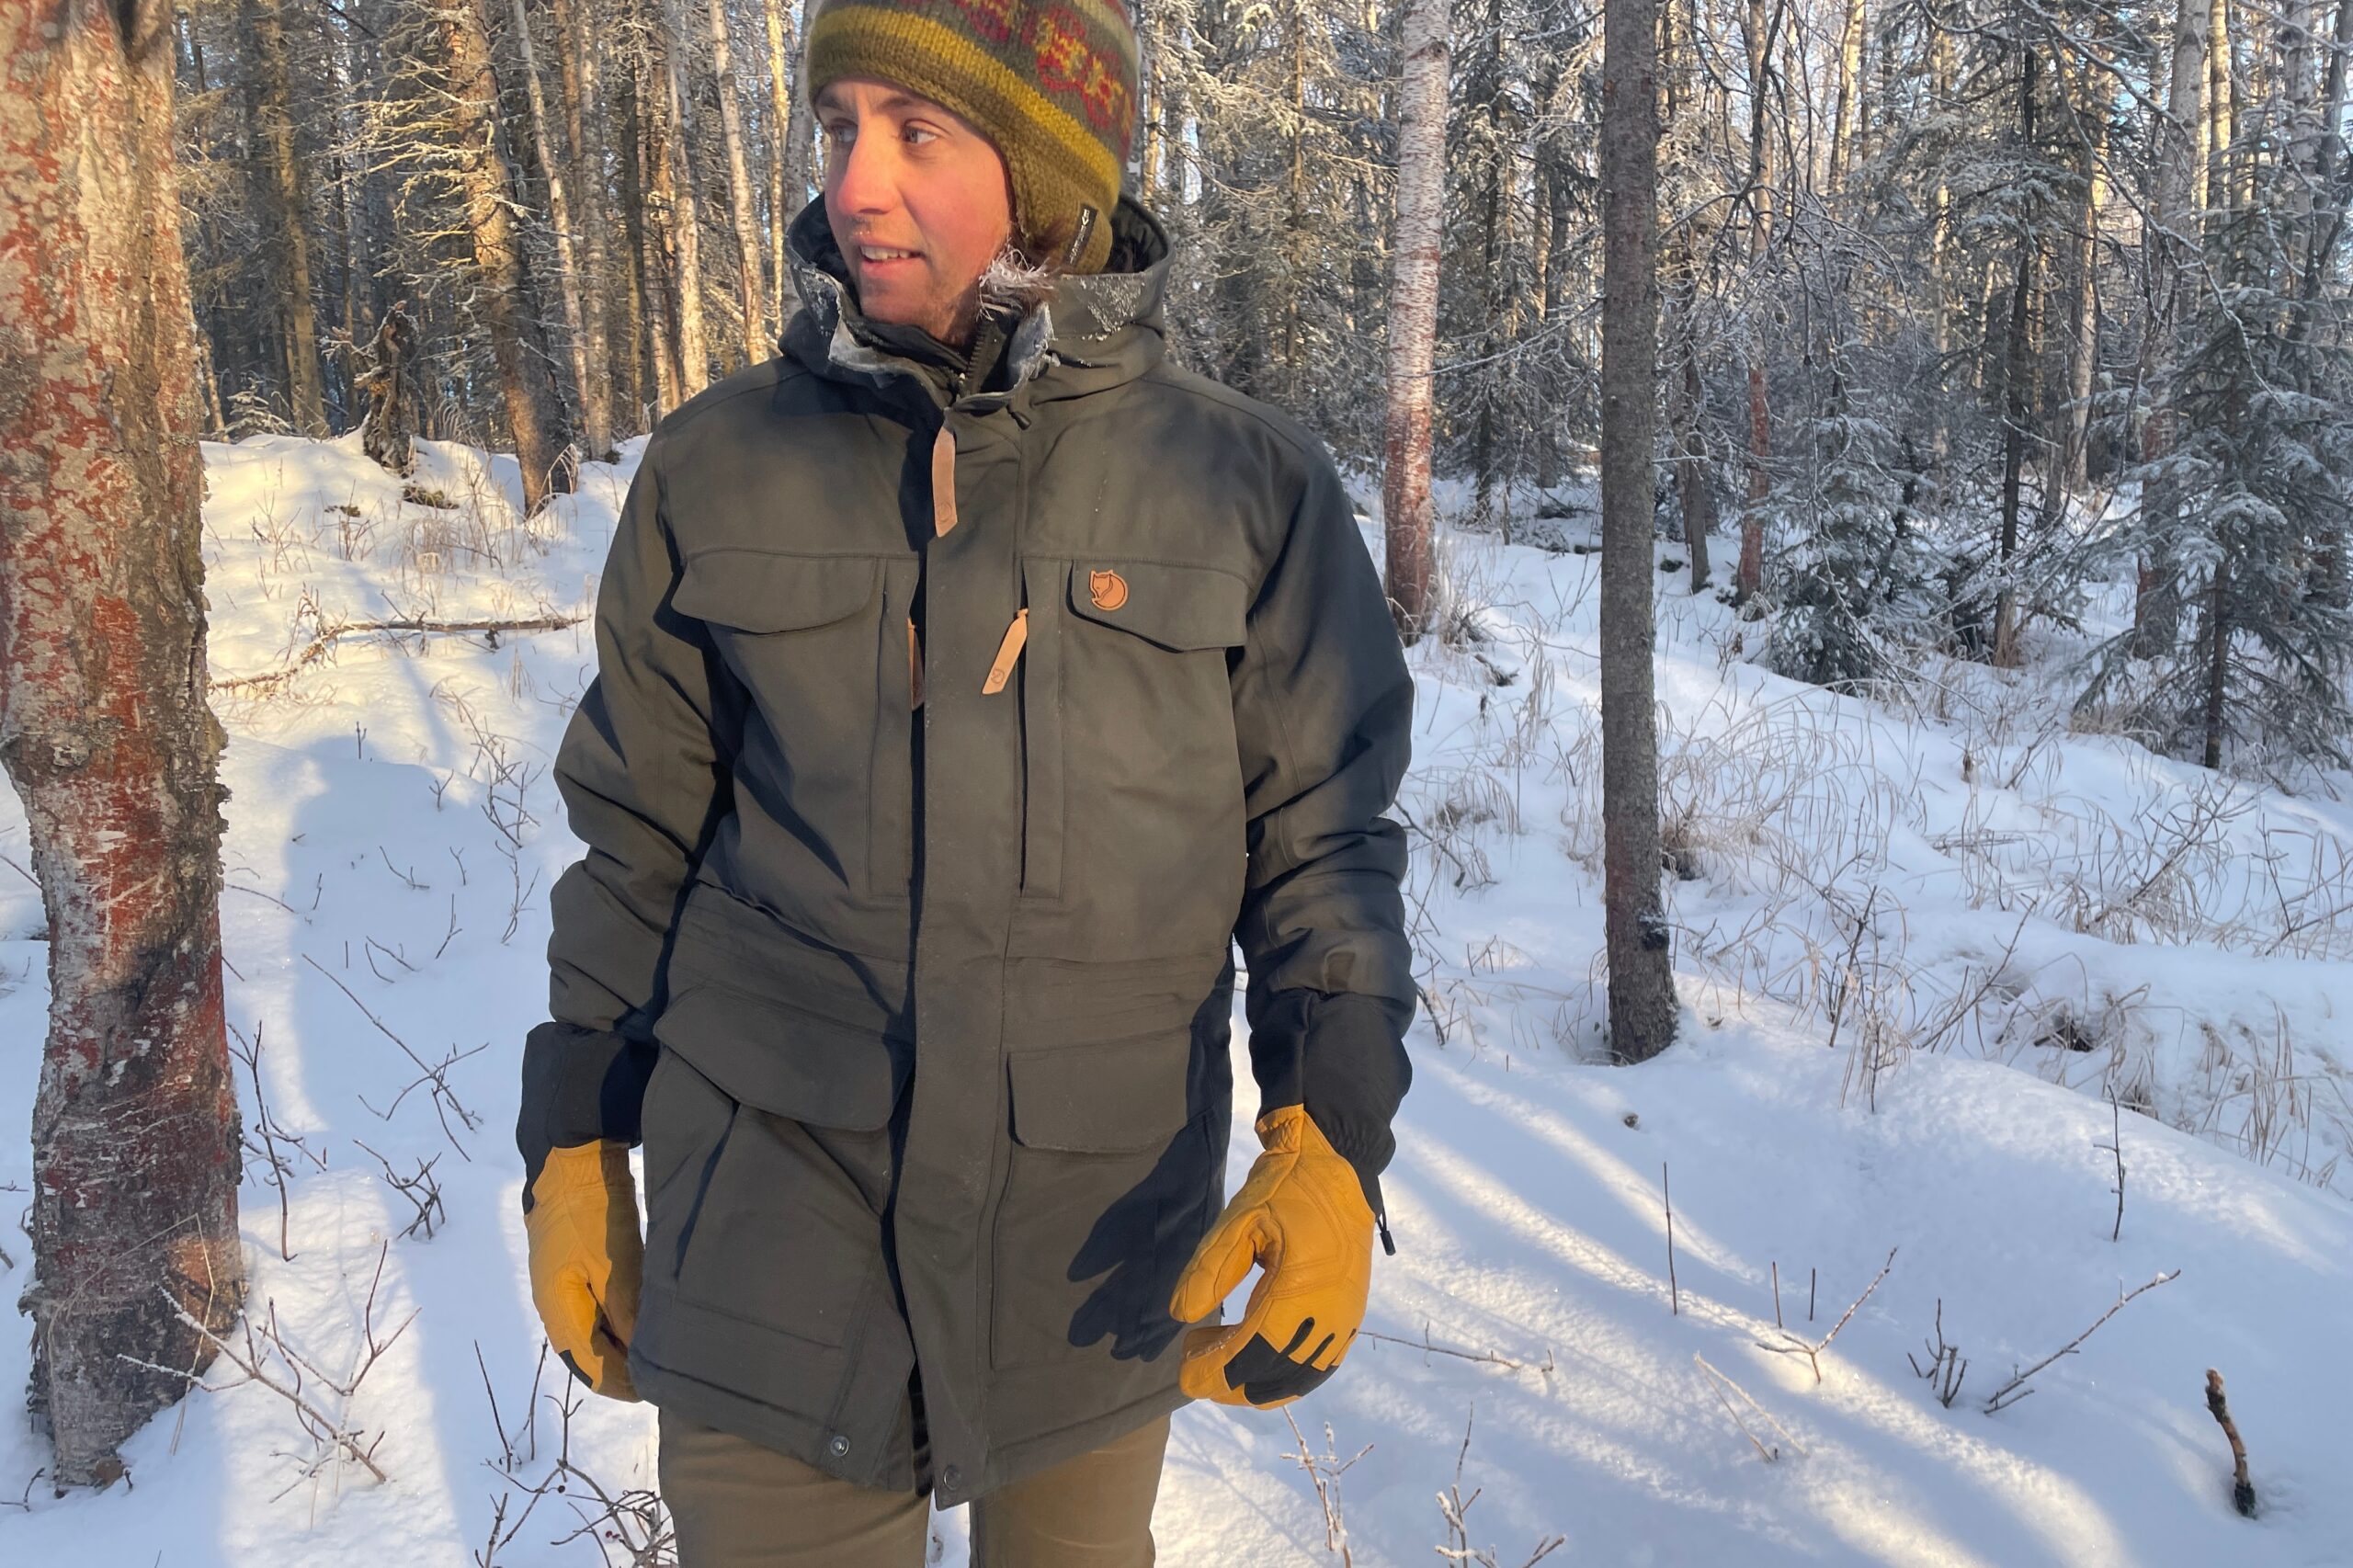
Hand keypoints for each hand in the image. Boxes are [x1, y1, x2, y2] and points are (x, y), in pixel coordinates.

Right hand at [525, 1140, 643, 1399]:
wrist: (570, 1159)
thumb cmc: (593, 1213)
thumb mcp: (616, 1264)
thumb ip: (625, 1313)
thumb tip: (637, 1354)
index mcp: (558, 1310)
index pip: (589, 1366)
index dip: (622, 1383)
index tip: (657, 1388)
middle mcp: (555, 1306)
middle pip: (587, 1354)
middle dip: (622, 1368)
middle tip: (663, 1372)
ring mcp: (561, 1287)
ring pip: (590, 1334)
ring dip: (619, 1346)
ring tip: (657, 1351)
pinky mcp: (572, 1269)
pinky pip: (592, 1311)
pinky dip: (615, 1324)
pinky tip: (641, 1322)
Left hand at [1168, 1104, 1373, 1406]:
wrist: (1339, 1165)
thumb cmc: (1285, 1187)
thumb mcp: (1240, 1218)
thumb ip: (1210, 1268)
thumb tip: (1179, 1316)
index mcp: (1302, 1285)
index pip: (1255, 1348)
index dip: (1217, 1369)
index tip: (1184, 1372)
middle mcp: (1330, 1311)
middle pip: (1275, 1372)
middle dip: (1230, 1382)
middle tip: (1194, 1366)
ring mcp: (1345, 1317)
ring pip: (1299, 1377)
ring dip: (1256, 1386)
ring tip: (1219, 1368)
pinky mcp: (1351, 1316)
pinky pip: (1320, 1366)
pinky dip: (1286, 1379)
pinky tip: (1257, 1369)